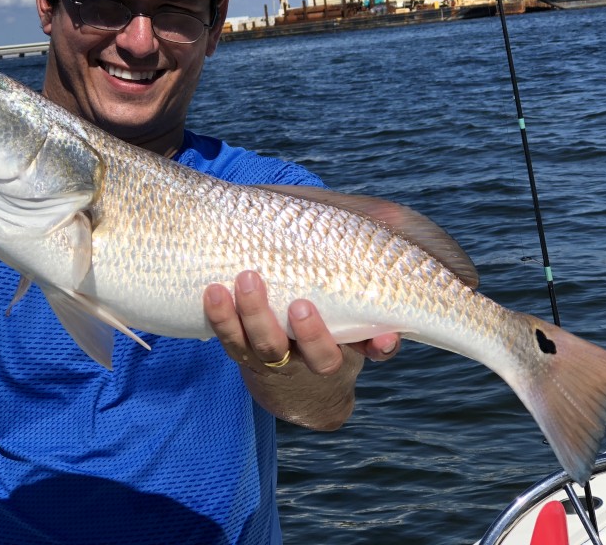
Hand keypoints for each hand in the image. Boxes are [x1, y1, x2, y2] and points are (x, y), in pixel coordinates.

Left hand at [204, 270, 400, 375]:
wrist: (294, 386)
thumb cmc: (330, 325)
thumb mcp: (354, 313)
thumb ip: (369, 273)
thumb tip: (392, 219)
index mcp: (349, 349)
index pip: (372, 351)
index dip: (378, 346)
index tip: (381, 338)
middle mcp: (314, 361)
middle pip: (316, 355)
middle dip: (310, 333)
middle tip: (302, 305)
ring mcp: (276, 359)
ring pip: (266, 346)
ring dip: (254, 316)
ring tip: (246, 281)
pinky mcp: (243, 353)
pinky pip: (230, 341)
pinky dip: (221, 319)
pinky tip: (212, 292)